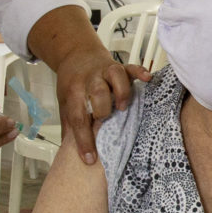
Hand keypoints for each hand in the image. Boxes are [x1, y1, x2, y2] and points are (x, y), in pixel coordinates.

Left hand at [55, 47, 150, 164]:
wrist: (75, 54)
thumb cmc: (71, 83)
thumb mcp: (64, 103)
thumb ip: (69, 127)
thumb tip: (69, 156)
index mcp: (74, 92)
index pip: (78, 117)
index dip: (83, 140)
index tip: (90, 158)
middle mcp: (90, 80)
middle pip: (97, 93)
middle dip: (102, 110)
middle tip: (104, 123)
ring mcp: (105, 71)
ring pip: (115, 77)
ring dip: (121, 92)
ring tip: (122, 107)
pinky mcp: (118, 66)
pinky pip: (130, 67)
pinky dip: (139, 71)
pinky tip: (147, 79)